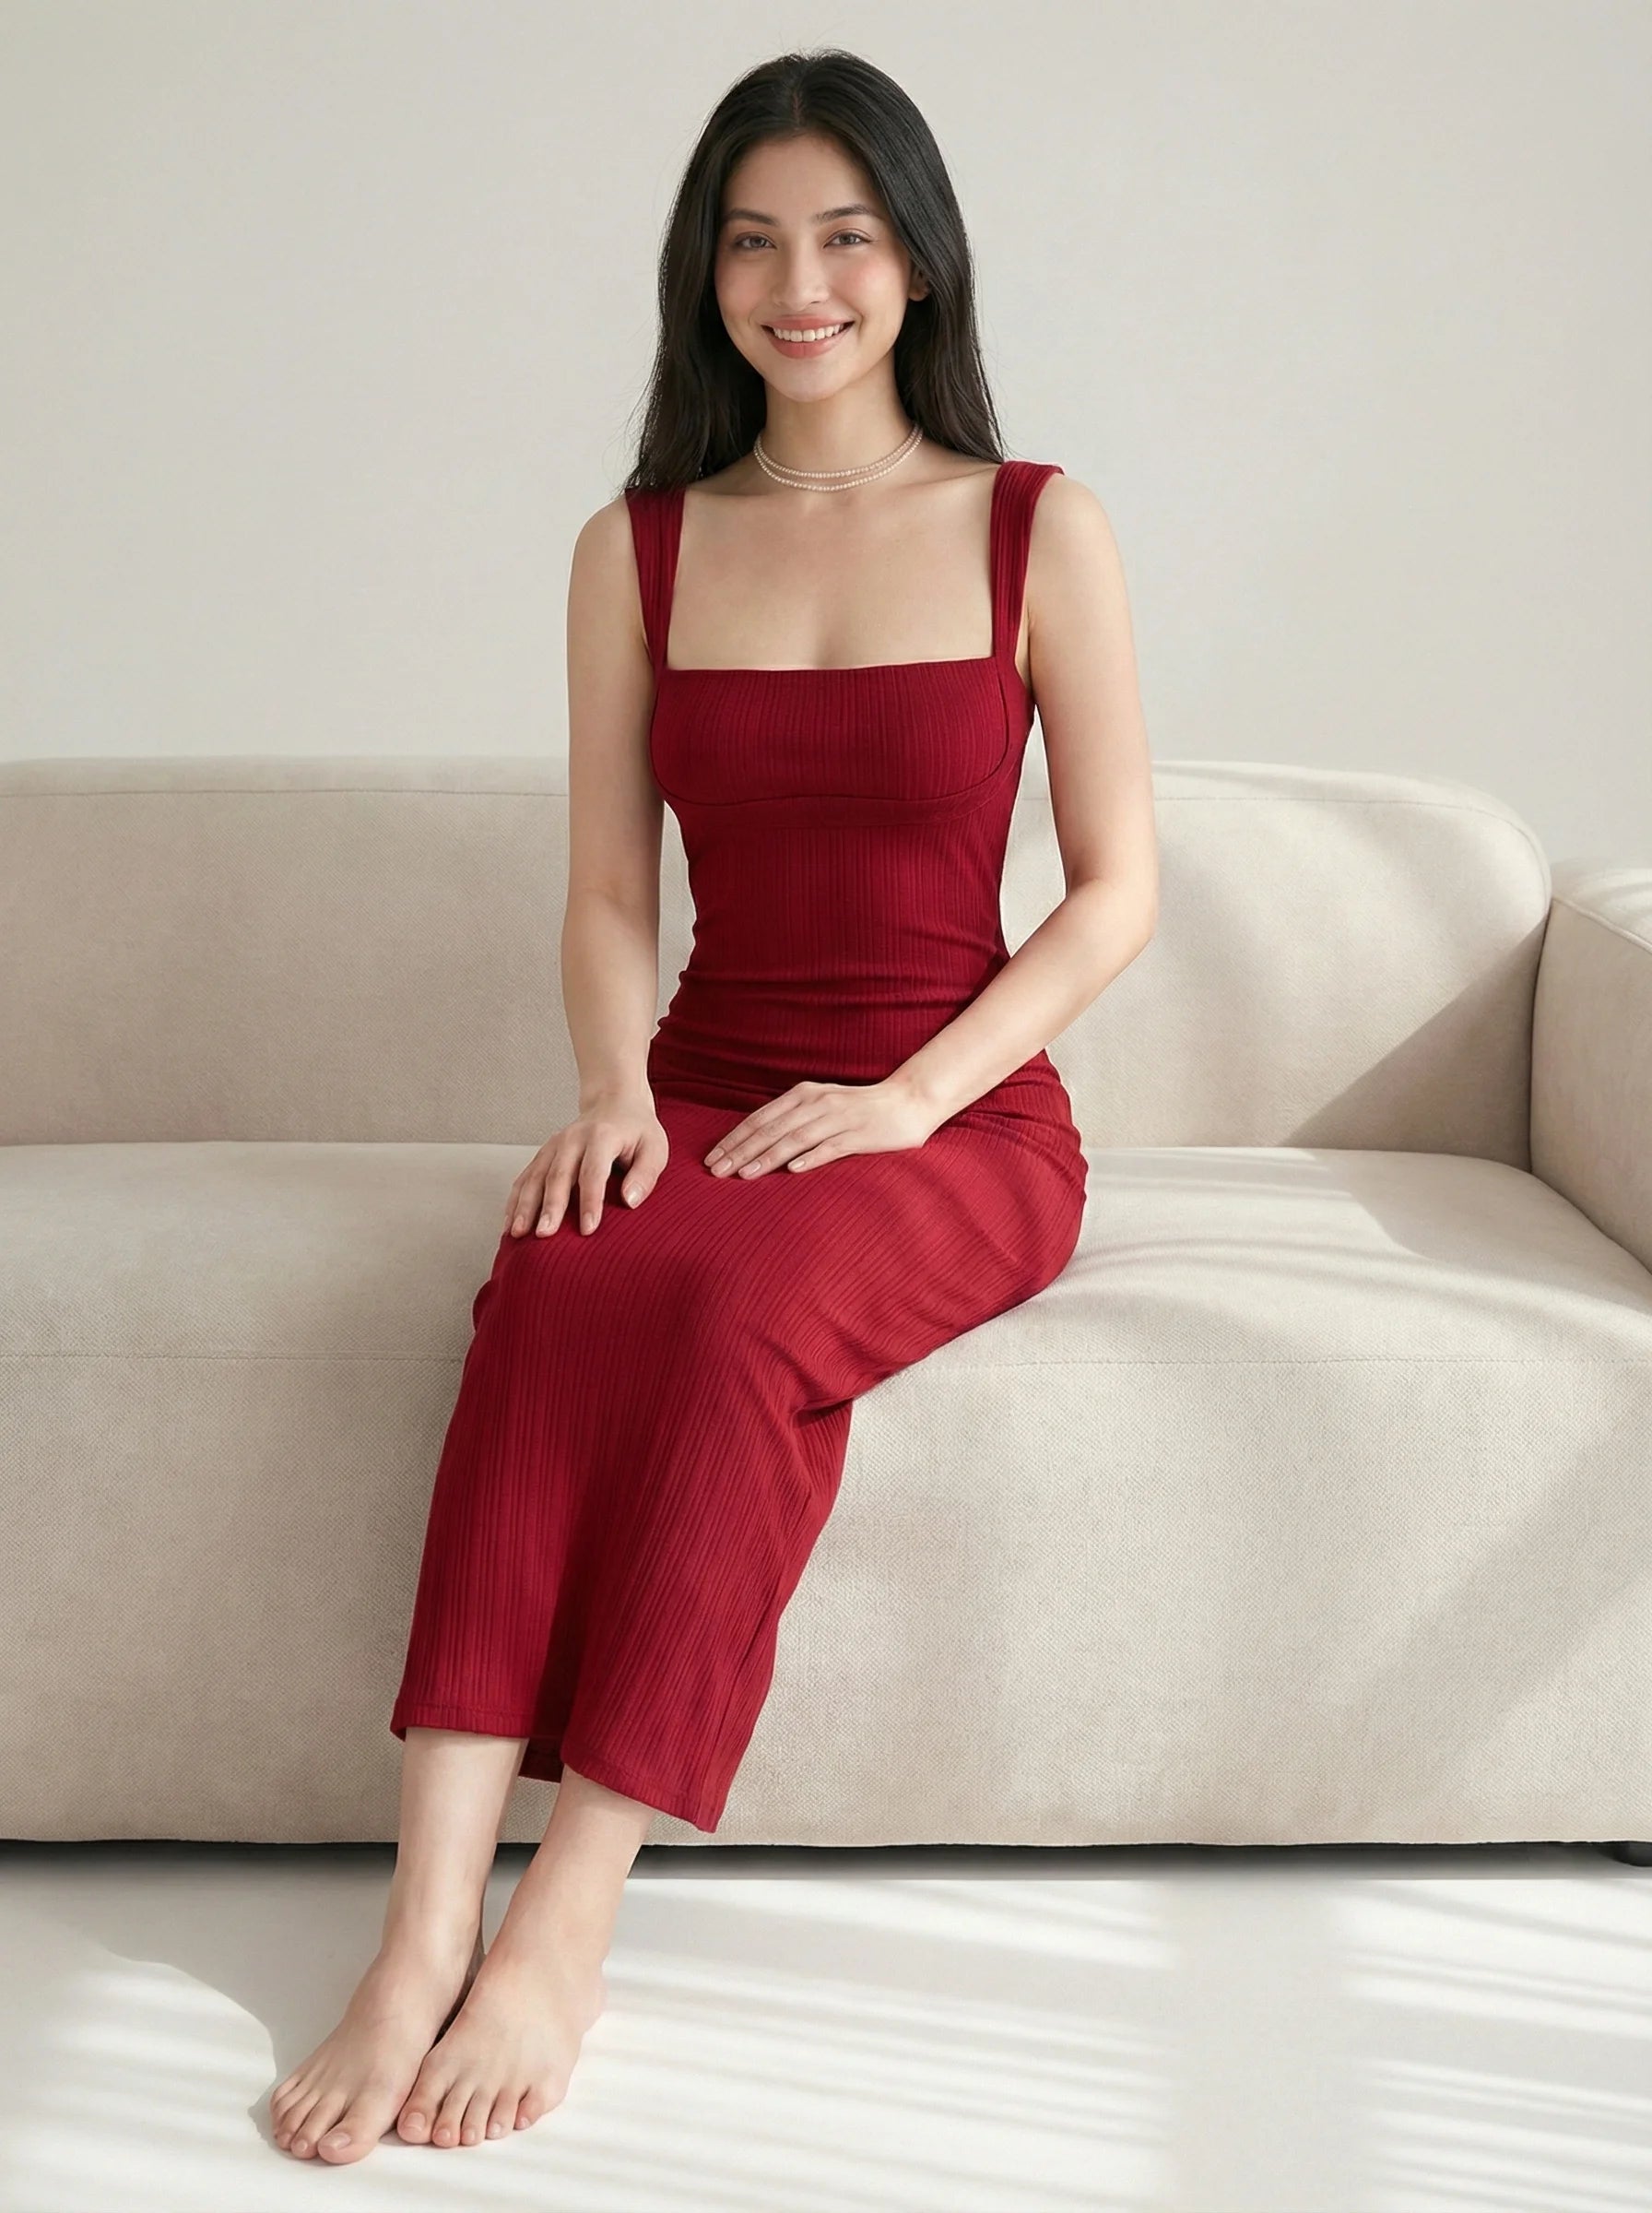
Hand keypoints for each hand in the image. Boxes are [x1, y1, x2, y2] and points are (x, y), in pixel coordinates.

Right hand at [504, 1092, 667, 1236]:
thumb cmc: (637, 1132)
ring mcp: (554, 1145)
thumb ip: (646, 1174)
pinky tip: (510, 1223)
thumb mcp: (655, 1148)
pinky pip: (525, 1177)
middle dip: (550, 1207)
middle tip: (544, 1234)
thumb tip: (630, 1201)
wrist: (614, 1103)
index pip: (594, 1172)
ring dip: (525, 1205)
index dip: (590, 1202)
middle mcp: (573, 1138)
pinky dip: (515, 1200)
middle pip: (558, 1175)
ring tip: (517, 1232)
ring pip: (535, 1176)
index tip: (588, 1229)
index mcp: (602, 1136)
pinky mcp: (544, 1153)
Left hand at [704, 1076, 936, 1178]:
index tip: (711, 1158)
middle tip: (716, 1172)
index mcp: (803, 1095)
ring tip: (744, 1174)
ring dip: (767, 1157)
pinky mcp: (860, 1134)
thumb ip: (793, 1120)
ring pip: (795, 1139)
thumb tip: (757, 1142)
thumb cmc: (859, 1109)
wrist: (908, 1101)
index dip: (734, 1138)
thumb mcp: (820, 1107)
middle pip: (771, 1129)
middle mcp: (817, 1103)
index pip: (760, 1118)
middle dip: (740, 1151)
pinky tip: (793, 1170)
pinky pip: (831, 1147)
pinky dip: (811, 1158)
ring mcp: (839, 1118)